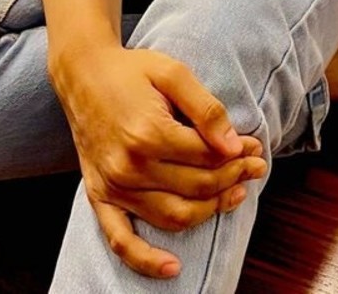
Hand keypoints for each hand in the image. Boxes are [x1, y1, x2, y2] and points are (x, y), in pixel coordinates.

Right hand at [52, 41, 267, 278]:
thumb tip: (234, 145)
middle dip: (233, 179)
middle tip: (255, 167)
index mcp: (148, 132)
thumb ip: (206, 109)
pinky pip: (121, 240)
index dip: (238, 154)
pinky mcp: (99, 196)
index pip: (207, 157)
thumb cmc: (131, 70)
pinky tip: (173, 268)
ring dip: (210, 210)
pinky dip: (146, 260)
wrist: (82, 73)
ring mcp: (112, 186)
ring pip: (173, 216)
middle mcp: (129, 166)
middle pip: (196, 187)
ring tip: (236, 194)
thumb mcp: (173, 72)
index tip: (255, 148)